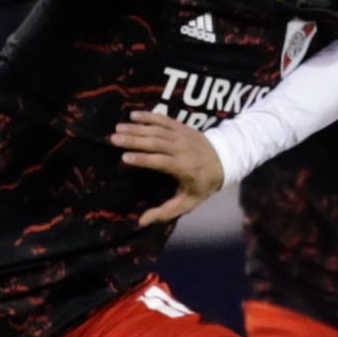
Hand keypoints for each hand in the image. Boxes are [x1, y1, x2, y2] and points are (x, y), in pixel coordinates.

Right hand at [109, 110, 223, 225]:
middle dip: (133, 139)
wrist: (224, 161)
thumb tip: (142, 221)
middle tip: (114, 138)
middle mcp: (181, 148)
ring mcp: (181, 135)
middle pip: (155, 142)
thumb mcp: (188, 203)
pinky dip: (148, 116)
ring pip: (156, 130)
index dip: (142, 159)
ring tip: (118, 128)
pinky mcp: (181, 126)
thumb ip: (165, 212)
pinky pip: (163, 119)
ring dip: (136, 128)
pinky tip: (133, 115)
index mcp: (183, 167)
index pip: (160, 162)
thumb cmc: (202, 185)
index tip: (124, 157)